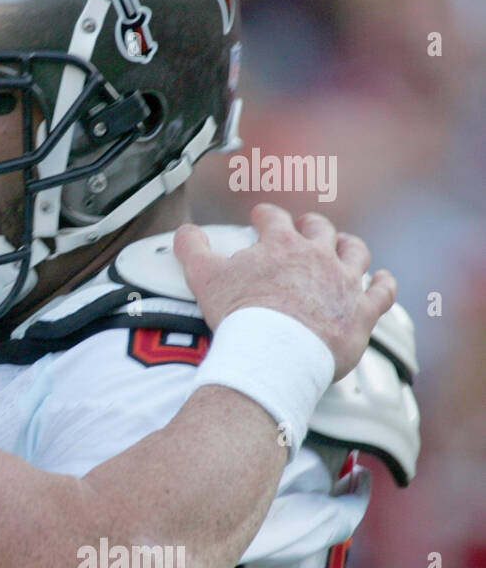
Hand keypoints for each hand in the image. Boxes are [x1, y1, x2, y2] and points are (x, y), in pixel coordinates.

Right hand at [175, 204, 395, 379]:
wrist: (274, 351)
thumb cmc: (240, 313)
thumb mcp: (204, 277)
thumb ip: (191, 249)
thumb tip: (184, 231)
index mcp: (281, 244)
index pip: (274, 218)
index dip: (265, 215)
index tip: (260, 217)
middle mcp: (318, 256)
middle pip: (319, 230)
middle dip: (310, 225)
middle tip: (303, 226)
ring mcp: (344, 283)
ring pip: (355, 253)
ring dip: (349, 246)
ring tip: (344, 245)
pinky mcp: (362, 312)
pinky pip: (381, 292)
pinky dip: (383, 283)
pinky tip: (383, 279)